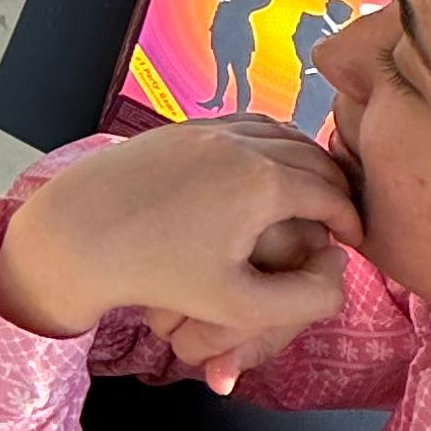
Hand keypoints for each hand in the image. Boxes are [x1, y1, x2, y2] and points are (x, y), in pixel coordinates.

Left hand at [0, 119, 354, 390]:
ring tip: (310, 192)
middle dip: (333, 185)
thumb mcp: (237, 305)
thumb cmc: (155, 276)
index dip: (351, 220)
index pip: (331, 194)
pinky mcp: (180, 126)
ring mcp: (207, 128)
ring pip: (277, 132)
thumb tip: (340, 280)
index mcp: (262, 183)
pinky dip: (267, 143)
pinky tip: (264, 170)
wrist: (74, 237)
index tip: (356, 240)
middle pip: (311, 155)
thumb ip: (301, 301)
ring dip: (303, 159)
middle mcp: (240, 143)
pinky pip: (242, 125)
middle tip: (341, 216)